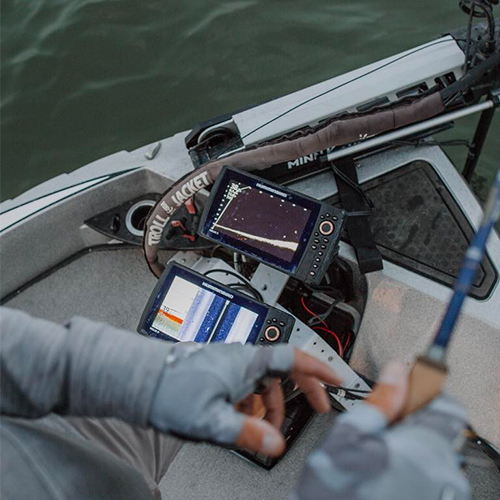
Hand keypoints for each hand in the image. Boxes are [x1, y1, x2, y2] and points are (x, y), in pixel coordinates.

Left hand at [149, 342, 340, 456]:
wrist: (141, 379)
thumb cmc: (171, 391)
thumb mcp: (212, 419)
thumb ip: (248, 432)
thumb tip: (275, 444)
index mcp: (247, 362)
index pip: (294, 358)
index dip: (320, 369)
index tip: (337, 378)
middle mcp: (241, 357)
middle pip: (284, 369)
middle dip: (304, 389)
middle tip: (318, 406)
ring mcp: (230, 362)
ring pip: (264, 381)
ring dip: (273, 403)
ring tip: (266, 427)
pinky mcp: (219, 370)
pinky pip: (247, 384)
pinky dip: (253, 402)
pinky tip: (242, 418)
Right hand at [294, 361, 469, 499]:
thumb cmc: (333, 491)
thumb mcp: (348, 436)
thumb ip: (380, 401)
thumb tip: (395, 374)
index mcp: (420, 451)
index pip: (447, 407)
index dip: (426, 393)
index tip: (409, 390)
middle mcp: (440, 475)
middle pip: (438, 430)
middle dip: (411, 421)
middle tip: (382, 426)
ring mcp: (441, 494)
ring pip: (433, 453)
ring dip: (411, 445)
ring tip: (380, 453)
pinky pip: (432, 476)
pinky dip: (413, 467)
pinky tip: (386, 471)